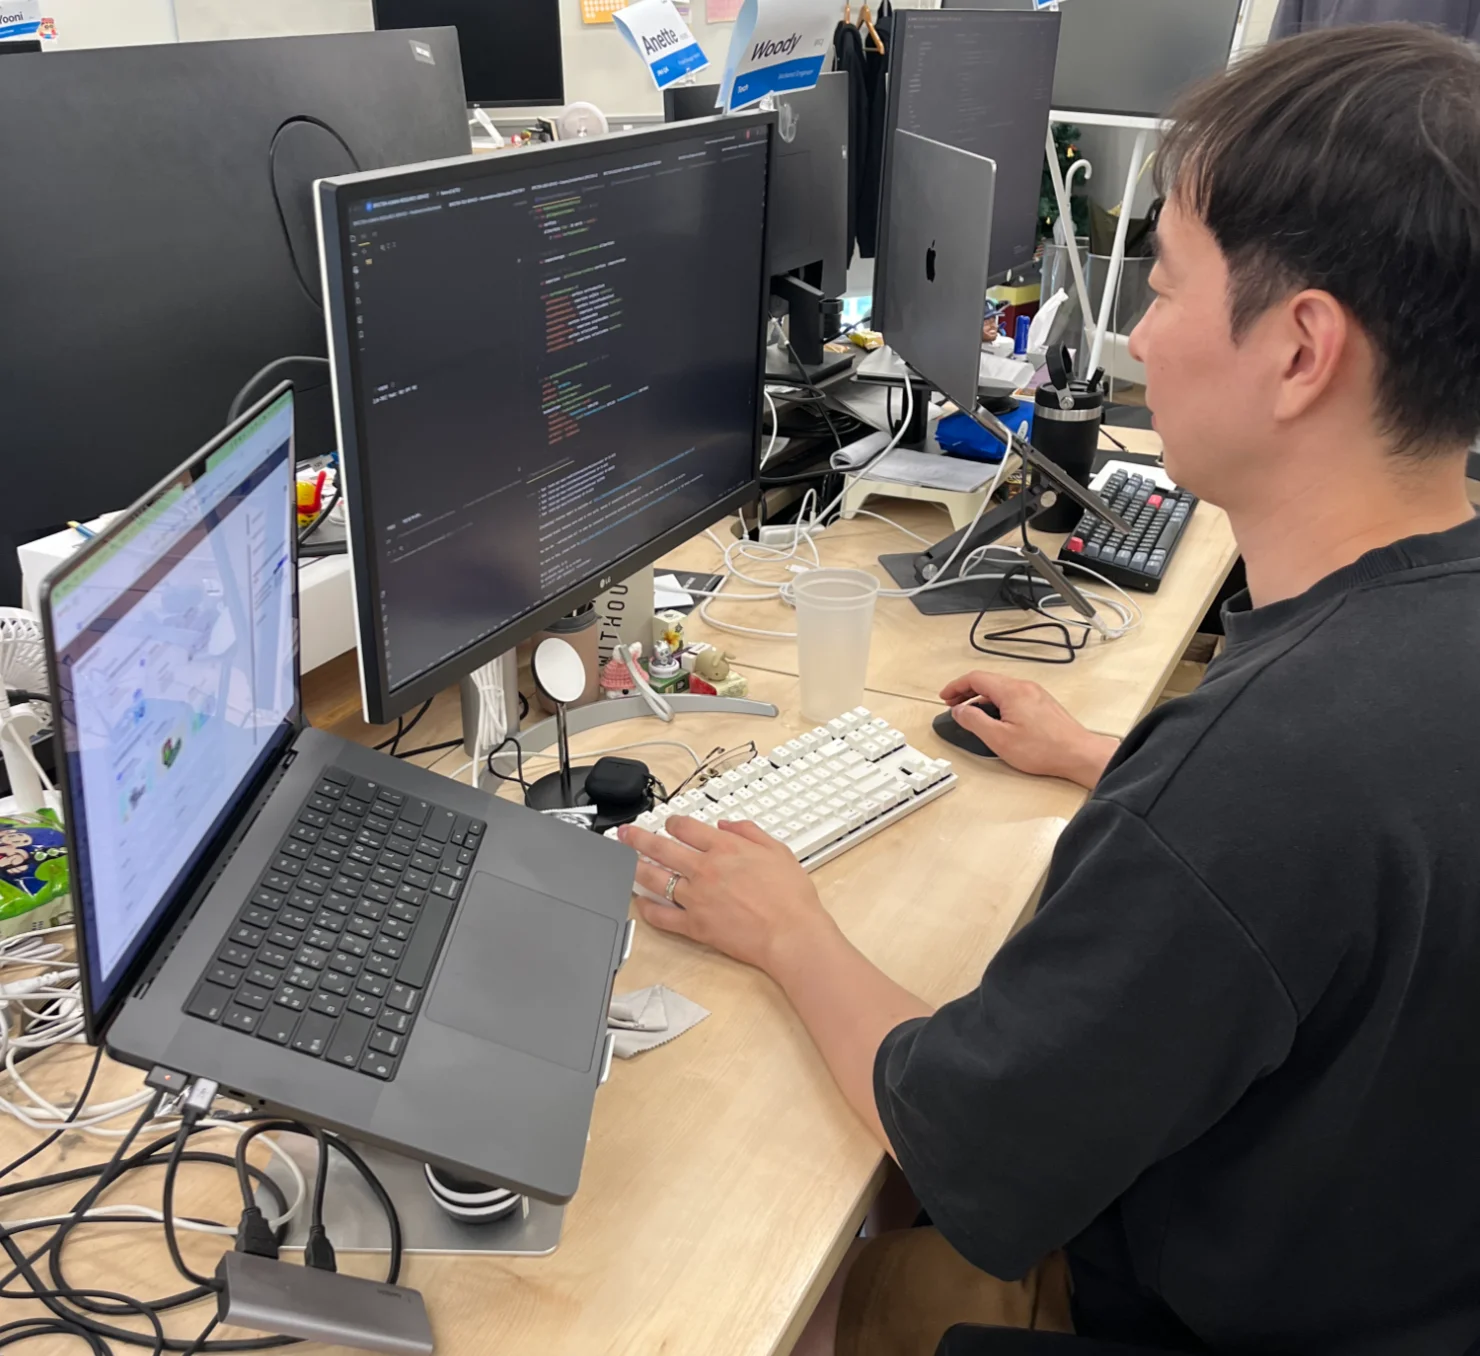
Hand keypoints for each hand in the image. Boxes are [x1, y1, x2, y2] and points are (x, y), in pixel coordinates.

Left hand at [616, 817, 835, 975]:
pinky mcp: (695, 925)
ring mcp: (696, 898)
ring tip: (623, 861)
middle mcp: (705, 869)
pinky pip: (662, 916)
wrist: (791, 933)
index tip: (668, 823)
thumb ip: (750, 832)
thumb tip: (726, 825)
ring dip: (635, 867)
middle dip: (638, 838)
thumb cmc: (791, 897)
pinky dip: (648, 909)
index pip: (686, 827)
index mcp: (724, 848)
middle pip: (660, 848)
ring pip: (655, 879)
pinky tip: (640, 903)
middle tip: (626, 834)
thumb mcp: (778, 850)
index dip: (672, 822)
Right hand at [939, 670, 1118, 789]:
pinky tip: (995, 717)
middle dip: (966, 691)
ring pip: (1000, 689)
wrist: (1078, 754)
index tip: (944, 696)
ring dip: (982, 698)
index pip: (975, 678)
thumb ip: (974, 721)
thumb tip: (959, 711)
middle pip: (988, 681)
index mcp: (1011, 691)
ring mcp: (1035, 694)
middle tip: (953, 704)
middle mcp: (1024, 687)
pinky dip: (997, 702)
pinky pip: (1013, 696)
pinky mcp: (1042, 704)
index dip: (955, 686)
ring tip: (971, 713)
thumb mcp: (999, 739)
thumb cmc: (1044, 749)